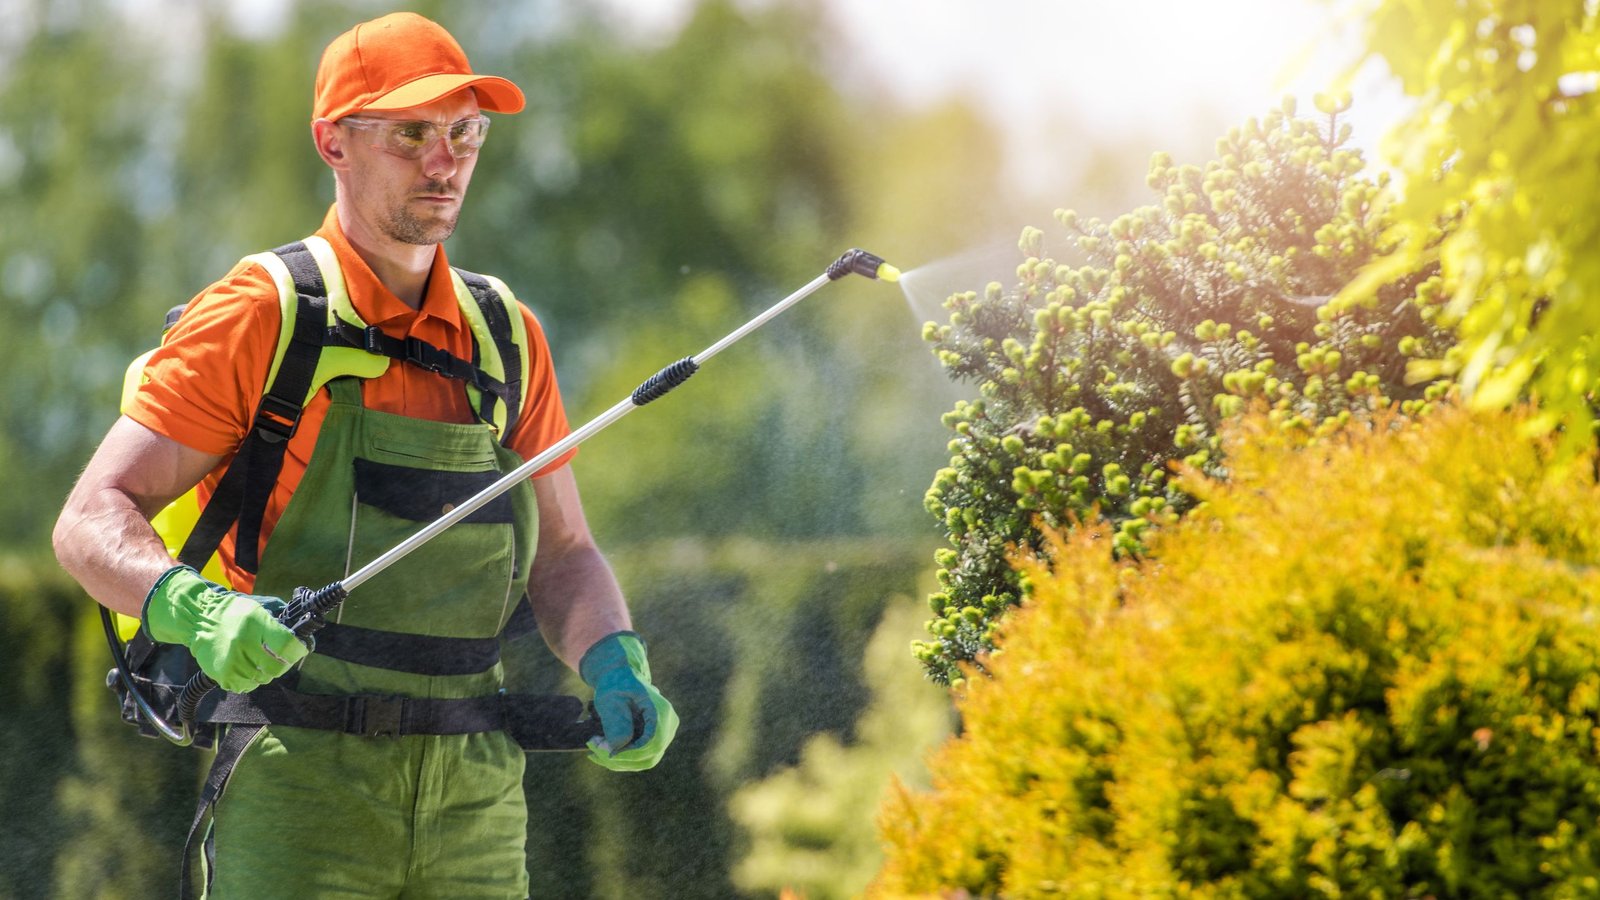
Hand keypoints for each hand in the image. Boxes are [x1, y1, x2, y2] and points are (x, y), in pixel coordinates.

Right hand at [142, 565, 307, 693]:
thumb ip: (281, 619)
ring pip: (262, 679)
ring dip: (265, 672)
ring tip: (259, 660)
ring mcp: (231, 661)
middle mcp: (243, 644)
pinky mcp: (222, 674)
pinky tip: (246, 667)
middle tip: (280, 658)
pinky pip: (245, 686)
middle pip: (276, 668)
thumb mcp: (259, 607)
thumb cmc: (235, 612)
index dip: (298, 650)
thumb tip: (303, 630)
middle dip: (283, 664)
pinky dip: (250, 680)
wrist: (199, 619)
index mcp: (256, 624)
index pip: (287, 645)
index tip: (300, 649)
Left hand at [579, 631, 678, 771]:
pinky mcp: (655, 739)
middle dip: (621, 759)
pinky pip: (641, 757)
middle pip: (649, 756)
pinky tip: (602, 750)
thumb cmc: (615, 685)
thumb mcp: (611, 700)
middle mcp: (668, 724)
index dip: (630, 753)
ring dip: (619, 760)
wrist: (619, 677)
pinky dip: (621, 758)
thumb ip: (616, 723)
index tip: (607, 753)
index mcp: (660, 711)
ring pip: (644, 760)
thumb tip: (618, 749)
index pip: (652, 743)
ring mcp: (664, 733)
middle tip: (595, 750)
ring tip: (596, 747)